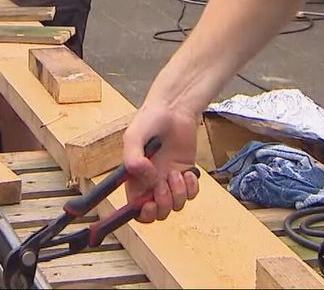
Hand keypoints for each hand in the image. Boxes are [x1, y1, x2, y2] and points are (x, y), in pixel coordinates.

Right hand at [121, 102, 201, 222]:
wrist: (175, 109)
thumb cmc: (149, 120)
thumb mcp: (132, 137)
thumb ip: (133, 160)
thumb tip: (148, 180)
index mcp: (135, 179)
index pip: (135, 209)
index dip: (143, 214)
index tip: (149, 205)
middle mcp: (152, 183)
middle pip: (158, 213)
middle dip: (163, 204)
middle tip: (163, 186)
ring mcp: (170, 180)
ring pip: (176, 205)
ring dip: (177, 193)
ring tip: (175, 173)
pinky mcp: (187, 175)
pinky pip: (191, 195)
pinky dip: (191, 187)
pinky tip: (187, 172)